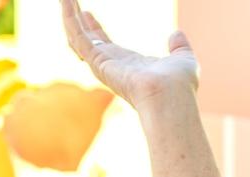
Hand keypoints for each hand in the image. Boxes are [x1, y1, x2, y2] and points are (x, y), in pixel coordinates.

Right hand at [61, 0, 197, 111]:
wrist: (171, 94)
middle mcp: (113, 66)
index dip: (96, 30)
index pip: (106, 46)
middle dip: (78, 23)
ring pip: (77, 37)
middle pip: (88, 42)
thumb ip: (179, 47)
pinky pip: (77, 36)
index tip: (89, 15)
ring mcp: (103, 64)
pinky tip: (66, 0)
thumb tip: (177, 34)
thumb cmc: (179, 84)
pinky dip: (69, 17)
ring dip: (69, 16)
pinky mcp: (97, 61)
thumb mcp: (183, 59)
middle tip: (69, 3)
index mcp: (130, 65)